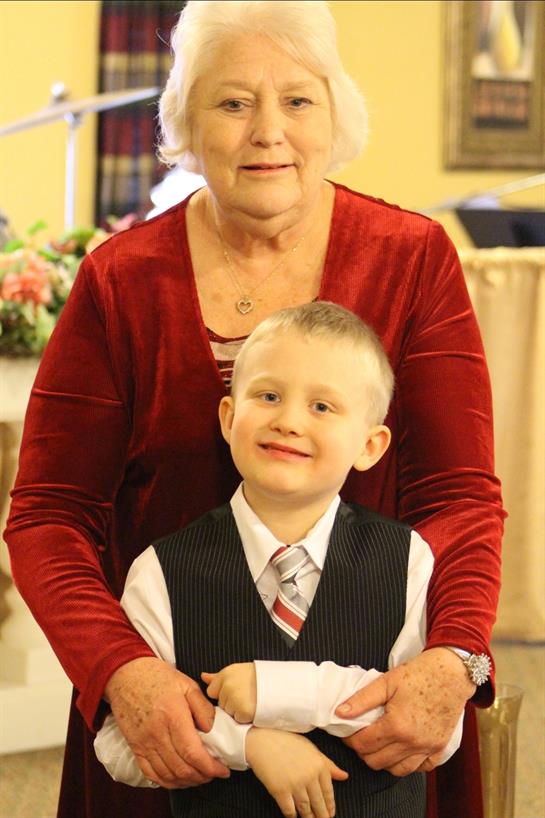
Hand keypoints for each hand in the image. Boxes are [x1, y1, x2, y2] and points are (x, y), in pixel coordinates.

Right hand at [104, 657, 229, 787]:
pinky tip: (179, 779)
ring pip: (168, 775)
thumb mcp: (187, 684)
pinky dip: (167, 782)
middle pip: (182, 769)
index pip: (193, 753)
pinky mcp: (135, 747)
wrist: (126, 674)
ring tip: (200, 776)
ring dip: (187, 782)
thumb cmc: (158, 677)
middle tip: (215, 773)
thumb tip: (212, 730)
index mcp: (173, 716)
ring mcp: (144, 743)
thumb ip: (202, 707)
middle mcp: (157, 734)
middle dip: (202, 777)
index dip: (211, 767)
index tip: (223, 770)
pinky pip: (151, 774)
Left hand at [201, 662, 256, 722]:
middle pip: (220, 703)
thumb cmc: (259, 677)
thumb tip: (203, 676)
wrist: (279, 684)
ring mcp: (234, 700)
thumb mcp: (238, 671)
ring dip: (237, 710)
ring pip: (228, 712)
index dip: (223, 693)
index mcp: (225, 674)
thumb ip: (218, 676)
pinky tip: (254, 708)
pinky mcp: (242, 712)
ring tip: (251, 701)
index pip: (212, 691)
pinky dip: (245, 717)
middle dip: (230, 702)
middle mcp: (227, 686)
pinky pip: (237, 719)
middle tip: (246, 695)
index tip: (235, 691)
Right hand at [246, 728, 347, 817]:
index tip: (330, 813)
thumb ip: (328, 765)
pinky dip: (292, 816)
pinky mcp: (280, 791)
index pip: (328, 792)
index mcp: (319, 765)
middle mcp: (309, 776)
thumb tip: (344, 776)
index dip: (330, 806)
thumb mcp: (311, 749)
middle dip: (322, 815)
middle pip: (319, 803)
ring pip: (305, 809)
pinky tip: (293, 816)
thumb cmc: (287, 742)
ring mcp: (294, 784)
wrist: (262, 740)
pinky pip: (289, 810)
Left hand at [335, 648, 474, 775]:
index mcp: (396, 726)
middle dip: (363, 752)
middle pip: (376, 762)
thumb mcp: (386, 681)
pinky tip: (400, 750)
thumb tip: (339, 713)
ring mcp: (427, 748)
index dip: (349, 740)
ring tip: (378, 745)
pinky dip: (407, 764)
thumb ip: (361, 699)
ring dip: (383, 761)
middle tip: (361, 737)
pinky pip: (419, 769)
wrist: (451, 673)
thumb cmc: (419, 674)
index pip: (363, 745)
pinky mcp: (439, 749)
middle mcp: (412, 742)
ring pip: (396, 770)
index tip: (346, 733)